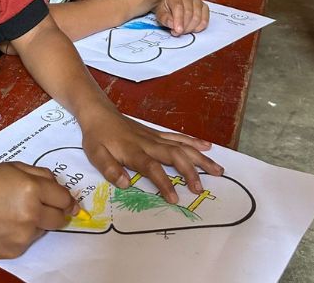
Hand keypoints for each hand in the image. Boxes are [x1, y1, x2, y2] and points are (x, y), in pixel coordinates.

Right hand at [0, 162, 76, 258]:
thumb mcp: (15, 168)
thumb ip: (43, 176)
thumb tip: (64, 192)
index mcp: (33, 190)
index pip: (65, 199)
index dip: (67, 200)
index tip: (67, 203)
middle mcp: (31, 214)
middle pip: (60, 219)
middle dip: (55, 212)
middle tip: (39, 207)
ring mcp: (22, 236)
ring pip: (43, 230)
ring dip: (36, 223)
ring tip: (12, 213)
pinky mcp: (13, 251)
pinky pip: (28, 242)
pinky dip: (22, 234)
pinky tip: (3, 225)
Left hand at [77, 108, 223, 206]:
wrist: (100, 113)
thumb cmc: (97, 138)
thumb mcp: (96, 154)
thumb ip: (110, 169)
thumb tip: (126, 183)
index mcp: (134, 152)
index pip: (152, 169)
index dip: (164, 184)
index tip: (175, 199)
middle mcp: (149, 143)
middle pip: (175, 156)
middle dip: (190, 172)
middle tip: (200, 189)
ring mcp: (156, 137)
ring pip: (182, 146)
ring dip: (200, 159)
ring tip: (217, 170)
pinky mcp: (158, 134)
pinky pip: (179, 137)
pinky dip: (194, 142)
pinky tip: (208, 148)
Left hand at [156, 0, 209, 34]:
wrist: (172, 3)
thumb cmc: (166, 8)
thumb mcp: (160, 13)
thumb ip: (165, 19)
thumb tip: (172, 24)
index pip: (178, 7)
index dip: (178, 20)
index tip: (177, 31)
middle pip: (189, 13)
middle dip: (184, 27)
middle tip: (177, 33)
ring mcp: (197, 0)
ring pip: (198, 17)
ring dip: (190, 28)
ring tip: (183, 30)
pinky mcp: (204, 6)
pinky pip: (205, 19)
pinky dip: (199, 27)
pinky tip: (192, 28)